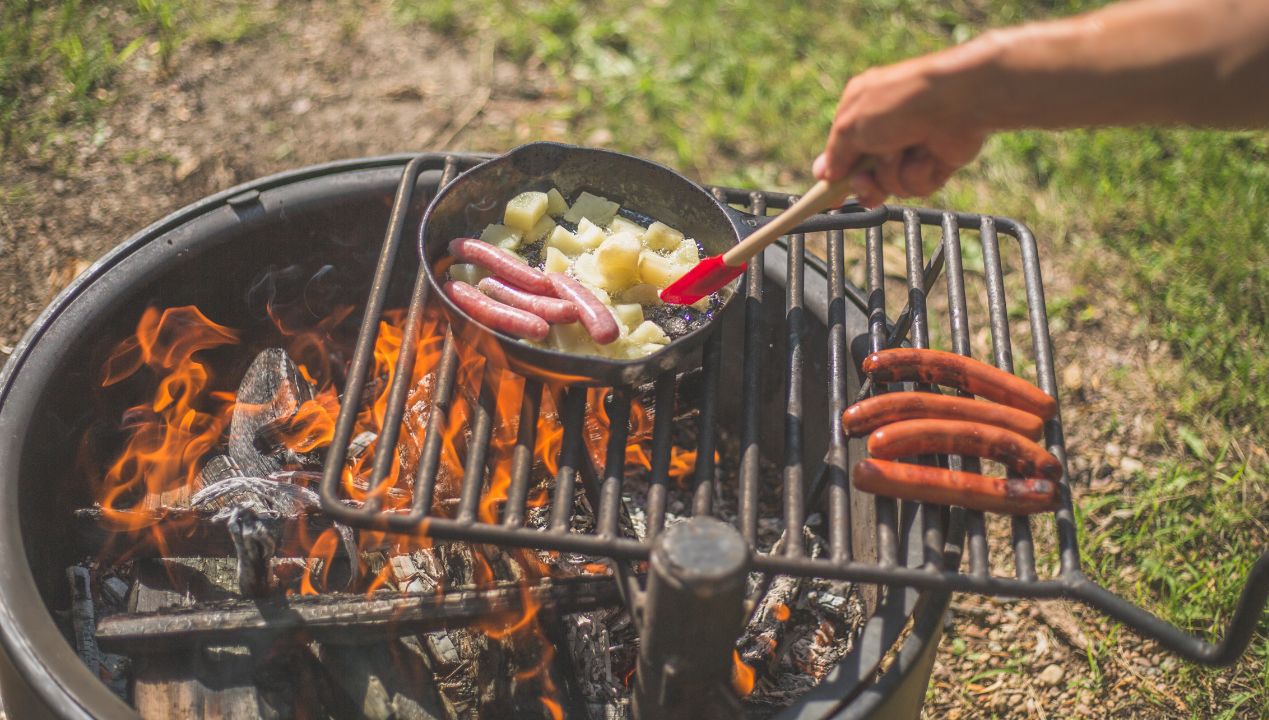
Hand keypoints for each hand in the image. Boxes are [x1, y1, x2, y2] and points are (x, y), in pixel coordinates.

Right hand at [815, 52, 988, 207]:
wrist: (955, 101)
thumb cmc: (898, 103)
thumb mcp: (851, 125)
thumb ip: (835, 152)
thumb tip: (825, 173)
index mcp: (863, 113)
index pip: (842, 152)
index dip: (835, 177)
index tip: (826, 200)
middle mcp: (886, 132)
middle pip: (866, 177)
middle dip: (866, 184)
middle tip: (866, 182)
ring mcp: (911, 149)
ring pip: (891, 185)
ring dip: (894, 175)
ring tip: (904, 153)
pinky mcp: (935, 164)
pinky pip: (917, 186)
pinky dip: (918, 175)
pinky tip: (927, 155)